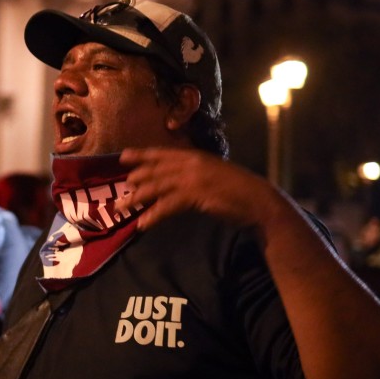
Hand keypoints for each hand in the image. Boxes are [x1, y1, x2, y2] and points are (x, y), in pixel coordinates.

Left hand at [119, 147, 289, 231]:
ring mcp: (194, 177)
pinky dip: (153, 216)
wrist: (259, 201)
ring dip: (137, 199)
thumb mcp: (213, 175)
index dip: (141, 155)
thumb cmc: (238, 191)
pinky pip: (167, 205)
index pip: (162, 153)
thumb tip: (175, 183)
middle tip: (120, 190)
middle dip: (135, 180)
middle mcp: (192, 163)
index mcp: (196, 156)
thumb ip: (194, 174)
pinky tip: (142, 224)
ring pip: (157, 187)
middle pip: (155, 170)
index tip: (123, 156)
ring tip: (121, 209)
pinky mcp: (196, 194)